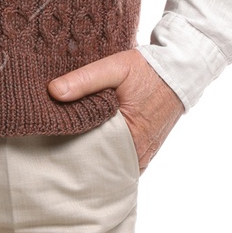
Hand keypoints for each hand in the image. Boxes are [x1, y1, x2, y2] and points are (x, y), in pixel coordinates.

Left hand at [47, 48, 183, 172]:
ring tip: (69, 146)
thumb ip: (85, 80)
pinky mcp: (146, 152)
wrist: (180, 71)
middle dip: (78, 157)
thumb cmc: (148, 70)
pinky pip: (120, 161)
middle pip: (98, 164)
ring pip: (109, 165)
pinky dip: (106, 155)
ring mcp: (143, 155)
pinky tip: (91, 144)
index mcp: (131, 137)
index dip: (68, 148)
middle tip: (54, 146)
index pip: (89, 154)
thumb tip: (53, 92)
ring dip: (93, 157)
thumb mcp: (115, 67)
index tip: (50, 140)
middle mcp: (139, 153)